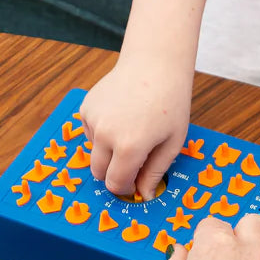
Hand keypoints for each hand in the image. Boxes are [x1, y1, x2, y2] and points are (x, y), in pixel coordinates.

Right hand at [79, 55, 191, 197]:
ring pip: (94, 152)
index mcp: (129, 147)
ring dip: (108, 152)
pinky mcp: (86, 108)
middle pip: (99, 172)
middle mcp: (105, 135)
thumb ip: (155, 172)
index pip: (115, 183)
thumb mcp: (173, 141)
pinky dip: (102, 132)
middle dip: (114, 173)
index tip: (135, 184)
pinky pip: (90, 132)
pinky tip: (121, 117)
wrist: (155, 63)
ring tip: (132, 130)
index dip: (125, 188)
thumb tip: (143, 195)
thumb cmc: (170, 101)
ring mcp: (93, 120)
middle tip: (134, 161)